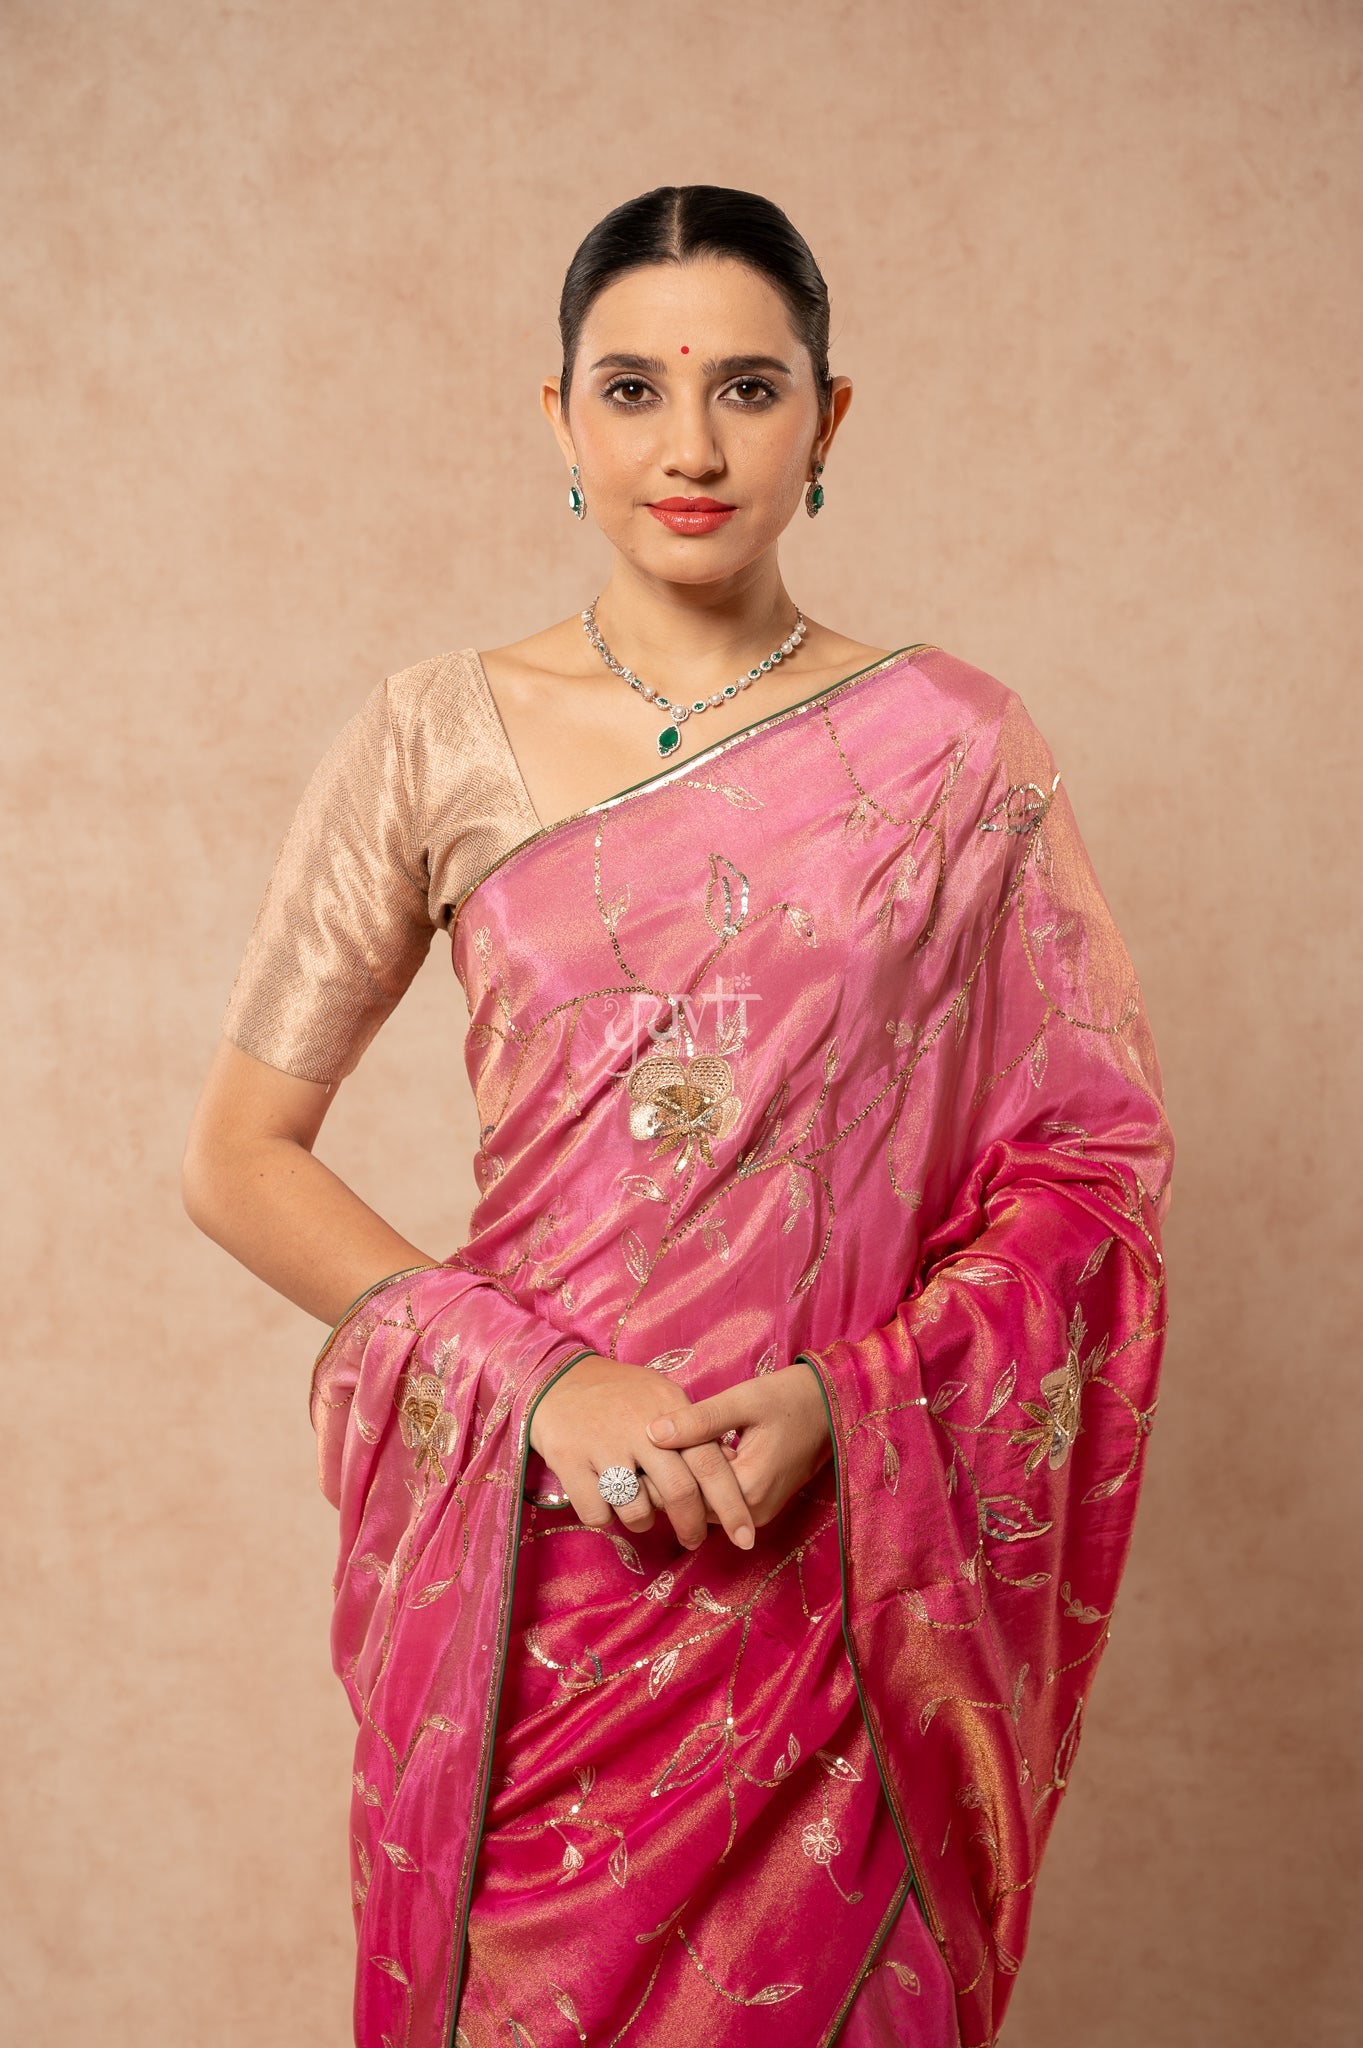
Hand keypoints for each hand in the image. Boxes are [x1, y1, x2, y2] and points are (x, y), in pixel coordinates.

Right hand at [529, 1354, 754, 1550]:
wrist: (556, 1378)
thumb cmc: (620, 1394)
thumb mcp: (662, 1396)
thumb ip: (694, 1430)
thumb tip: (730, 1469)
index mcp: (670, 1410)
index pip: (711, 1464)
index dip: (732, 1506)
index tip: (746, 1537)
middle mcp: (639, 1427)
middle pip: (679, 1493)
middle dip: (691, 1526)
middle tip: (693, 1539)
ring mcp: (602, 1444)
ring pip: (637, 1511)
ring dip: (643, 1521)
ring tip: (639, 1509)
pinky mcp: (568, 1460)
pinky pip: (598, 1513)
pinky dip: (606, 1518)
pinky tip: (606, 1501)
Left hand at [645, 1363, 832, 1529]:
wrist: (829, 1407)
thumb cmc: (787, 1398)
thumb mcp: (742, 1401)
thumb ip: (698, 1420)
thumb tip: (652, 1432)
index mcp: (747, 1488)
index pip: (684, 1496)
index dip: (658, 1472)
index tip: (640, 1444)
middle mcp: (754, 1511)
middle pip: (693, 1505)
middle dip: (670, 1478)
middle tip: (649, 1442)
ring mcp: (759, 1512)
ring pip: (704, 1505)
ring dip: (686, 1480)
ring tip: (670, 1446)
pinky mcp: (760, 1505)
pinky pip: (719, 1501)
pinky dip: (704, 1482)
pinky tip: (695, 1453)